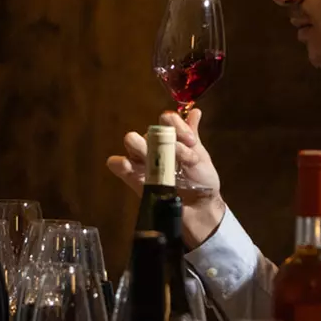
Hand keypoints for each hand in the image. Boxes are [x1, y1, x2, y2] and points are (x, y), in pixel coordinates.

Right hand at [106, 108, 224, 245]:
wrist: (200, 209)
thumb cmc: (201, 181)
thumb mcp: (201, 157)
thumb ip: (192, 136)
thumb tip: (195, 111)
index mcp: (171, 138)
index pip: (167, 119)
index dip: (177, 125)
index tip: (191, 141)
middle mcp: (155, 147)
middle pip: (148, 132)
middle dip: (157, 136)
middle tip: (171, 150)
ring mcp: (143, 162)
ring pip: (132, 144)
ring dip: (140, 146)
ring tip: (147, 154)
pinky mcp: (134, 179)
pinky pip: (119, 166)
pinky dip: (120, 163)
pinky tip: (125, 164)